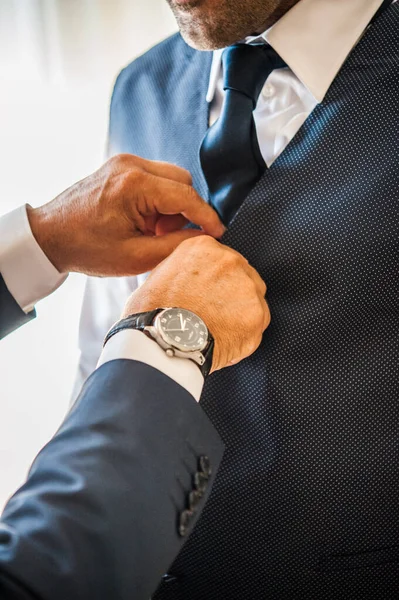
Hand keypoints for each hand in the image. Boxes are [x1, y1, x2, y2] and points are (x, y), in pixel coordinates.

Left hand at [27, 154, 224, 275]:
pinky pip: (154, 178)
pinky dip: (158, 199)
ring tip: (153, 231)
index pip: (187, 196)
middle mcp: (130, 165)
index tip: (219, 233)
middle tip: (171, 236)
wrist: (49, 236)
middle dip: (186, 210)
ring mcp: (123, 162)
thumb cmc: (85, 248)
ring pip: (170, 178)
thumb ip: (176, 245)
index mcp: (134, 185)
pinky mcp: (119, 167)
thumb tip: (203, 238)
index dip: (207, 217)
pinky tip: (144, 221)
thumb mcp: (135, 256)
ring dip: (172, 205)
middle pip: (182, 180)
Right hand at [122, 236, 269, 371]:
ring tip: (217, 329)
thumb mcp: (160, 274)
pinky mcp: (257, 314)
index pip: (222, 259)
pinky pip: (258, 322)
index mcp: (204, 247)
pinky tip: (225, 340)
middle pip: (243, 275)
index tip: (209, 293)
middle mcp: (230, 261)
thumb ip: (186, 269)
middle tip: (214, 313)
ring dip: (240, 312)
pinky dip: (245, 333)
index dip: (217, 280)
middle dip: (232, 294)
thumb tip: (194, 279)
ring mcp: (247, 287)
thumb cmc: (155, 313)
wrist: (164, 341)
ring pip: (253, 298)